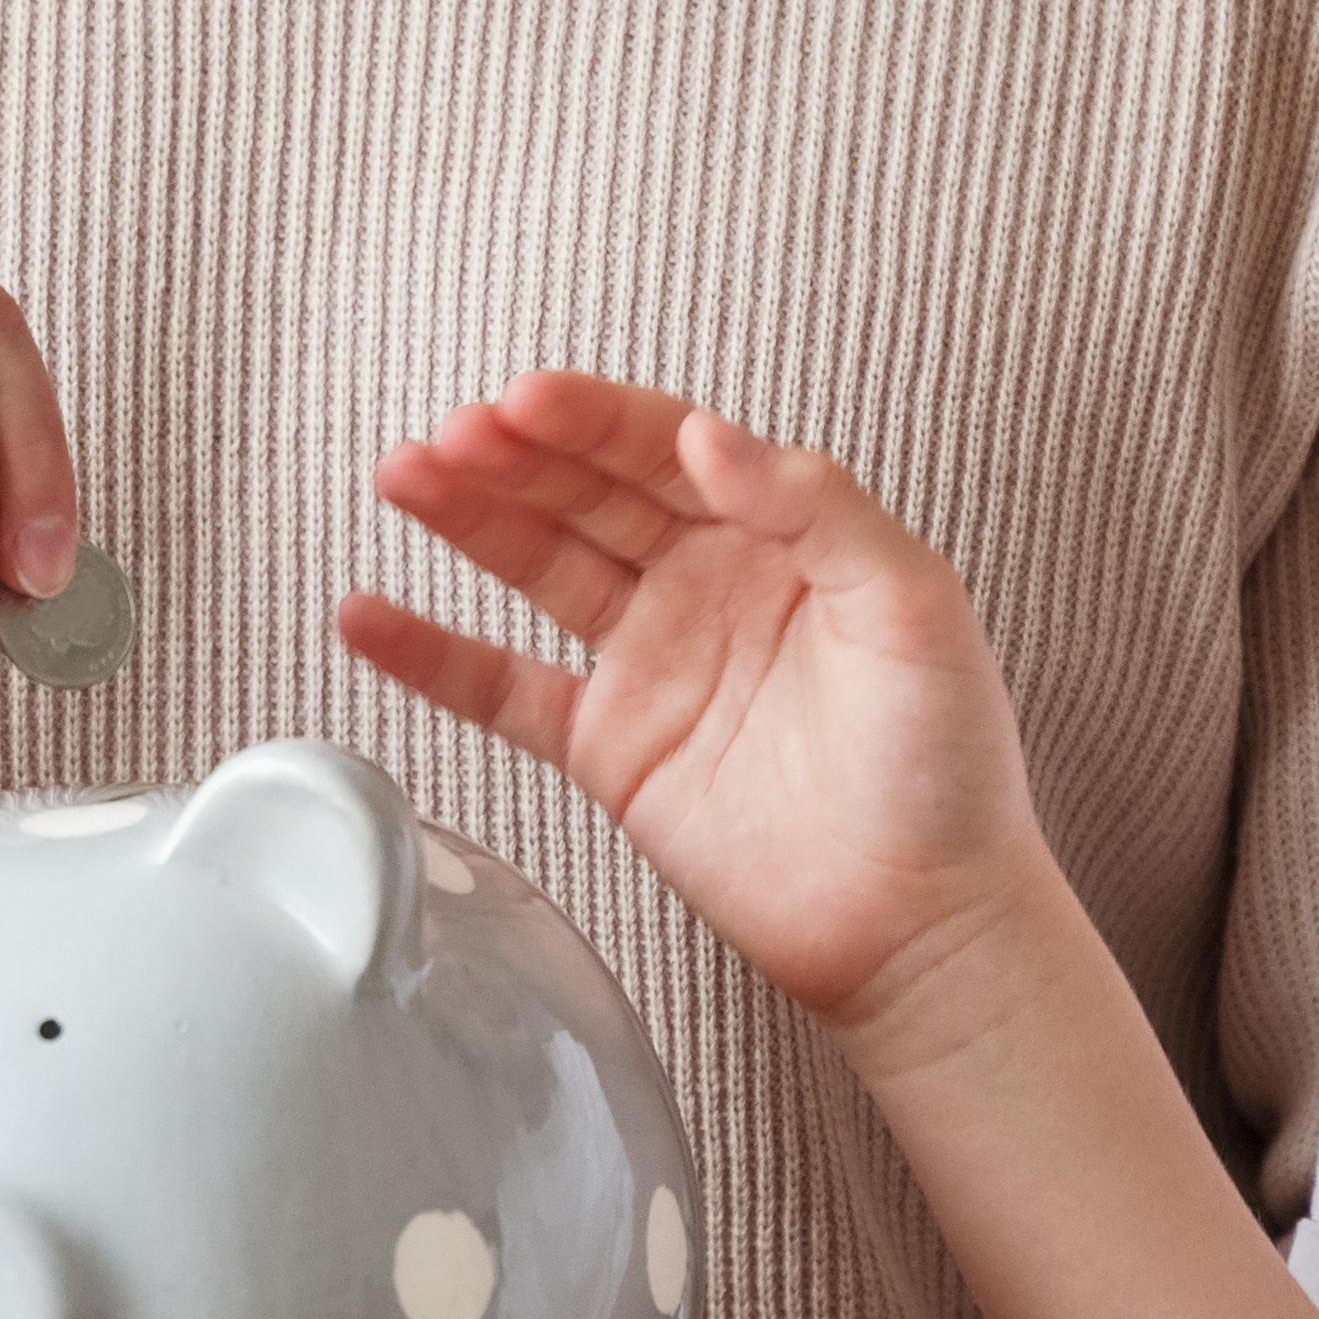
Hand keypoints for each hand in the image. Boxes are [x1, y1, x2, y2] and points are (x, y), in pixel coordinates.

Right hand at [341, 373, 1053, 1031]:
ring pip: (536, 566)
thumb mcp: (914, 605)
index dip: (593, 419)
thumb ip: (819, 508)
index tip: (529, 401)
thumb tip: (711, 436)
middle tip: (453, 435)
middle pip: (587, 493)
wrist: (923, 918)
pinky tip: (370, 615)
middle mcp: (705, 584)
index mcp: (779, 534)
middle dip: (515, 455)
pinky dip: (432, 655)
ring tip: (402, 476)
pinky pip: (502, 689)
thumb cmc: (948, 764)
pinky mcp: (609, 749)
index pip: (665, 448)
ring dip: (465, 517)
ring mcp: (649, 663)